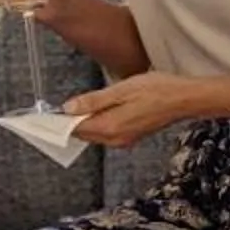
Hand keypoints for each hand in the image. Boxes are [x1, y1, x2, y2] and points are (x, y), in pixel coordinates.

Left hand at [63, 72, 193, 146]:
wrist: (183, 99)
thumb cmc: (155, 90)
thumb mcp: (120, 89)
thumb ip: (93, 101)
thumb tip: (68, 108)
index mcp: (110, 127)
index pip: (76, 129)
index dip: (59, 122)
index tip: (46, 114)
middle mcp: (115, 139)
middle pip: (84, 134)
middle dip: (69, 123)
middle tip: (56, 108)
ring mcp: (124, 139)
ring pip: (95, 134)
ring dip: (84, 122)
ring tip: (74, 107)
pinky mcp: (131, 135)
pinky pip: (107, 132)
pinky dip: (97, 123)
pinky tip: (96, 109)